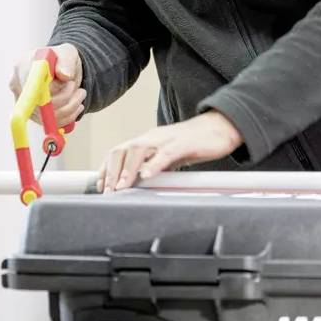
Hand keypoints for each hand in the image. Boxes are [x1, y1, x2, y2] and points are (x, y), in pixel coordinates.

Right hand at [9, 43, 85, 127]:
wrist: (63, 71)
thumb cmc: (61, 60)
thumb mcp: (67, 53)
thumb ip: (66, 61)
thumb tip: (64, 75)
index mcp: (22, 67)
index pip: (31, 84)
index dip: (48, 90)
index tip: (68, 84)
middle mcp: (18, 86)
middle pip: (37, 103)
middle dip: (64, 98)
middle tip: (80, 89)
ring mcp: (24, 103)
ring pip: (46, 116)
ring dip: (70, 107)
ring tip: (80, 94)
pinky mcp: (34, 115)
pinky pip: (50, 122)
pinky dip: (68, 116)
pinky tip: (76, 105)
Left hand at [96, 111, 243, 192]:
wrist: (220, 128)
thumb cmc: (194, 144)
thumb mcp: (168, 157)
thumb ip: (153, 166)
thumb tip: (138, 184)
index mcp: (147, 141)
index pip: (118, 152)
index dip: (105, 169)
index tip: (100, 187)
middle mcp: (152, 138)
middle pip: (123, 150)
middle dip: (111, 171)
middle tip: (108, 192)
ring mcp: (166, 139)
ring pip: (139, 150)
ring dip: (127, 170)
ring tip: (121, 187)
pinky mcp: (183, 143)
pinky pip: (165, 153)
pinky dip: (154, 164)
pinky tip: (147, 175)